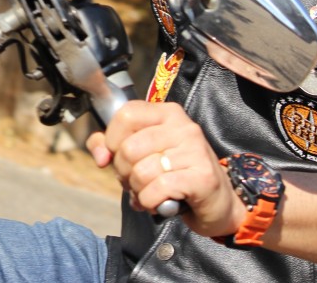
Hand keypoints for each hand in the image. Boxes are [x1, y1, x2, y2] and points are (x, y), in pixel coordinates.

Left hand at [87, 100, 245, 237]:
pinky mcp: (203, 176)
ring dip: (138, 191)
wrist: (216, 201)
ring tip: (149, 192)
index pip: (125, 114)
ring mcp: (195, 149)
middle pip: (129, 148)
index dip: (111, 140)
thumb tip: (100, 157)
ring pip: (141, 172)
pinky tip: (159, 202)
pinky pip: (158, 189)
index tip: (115, 156)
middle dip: (123, 173)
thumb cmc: (174, 174)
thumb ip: (111, 146)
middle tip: (136, 182)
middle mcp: (183, 126)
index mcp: (167, 113)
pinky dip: (150, 202)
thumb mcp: (142, 153)